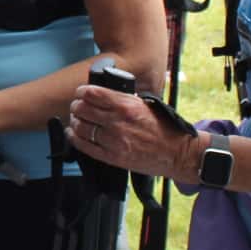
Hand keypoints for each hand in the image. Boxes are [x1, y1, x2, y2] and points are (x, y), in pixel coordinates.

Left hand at [67, 83, 195, 179]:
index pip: (92, 93)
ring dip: (74, 121)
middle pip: (82, 109)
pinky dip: (75, 138)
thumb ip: (123, 100)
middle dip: (76, 106)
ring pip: (80, 127)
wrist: (177, 153)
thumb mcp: (145, 104)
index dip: (82, 92)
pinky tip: (73, 134)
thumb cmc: (164, 129)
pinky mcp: (112, 157)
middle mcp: (117, 122)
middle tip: (77, 106)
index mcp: (126, 105)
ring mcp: (113, 141)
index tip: (81, 93)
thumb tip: (103, 95)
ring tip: (76, 120)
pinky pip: (85, 146)